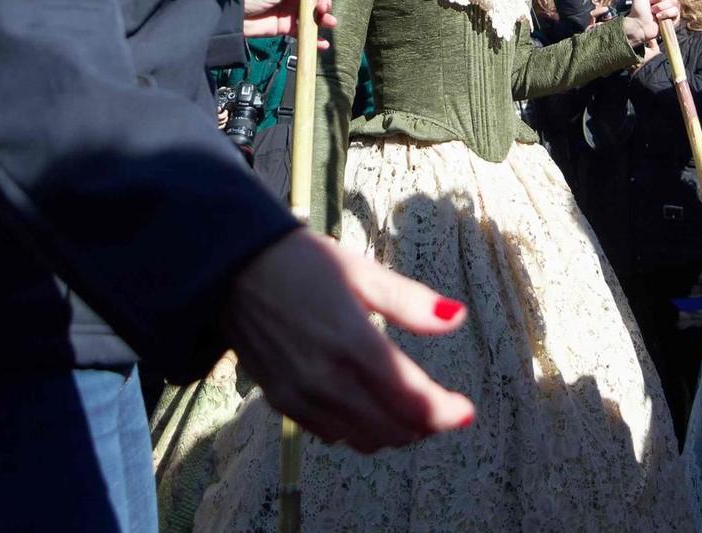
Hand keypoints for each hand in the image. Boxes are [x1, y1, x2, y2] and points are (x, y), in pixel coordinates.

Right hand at [224, 229, 474, 451]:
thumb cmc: (303, 263)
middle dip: (425, 424)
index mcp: (353, 342)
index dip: (445, 412)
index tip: (466, 410)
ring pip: (364, 439)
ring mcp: (301, 396)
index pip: (412, 400)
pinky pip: (331, 435)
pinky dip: (358, 431)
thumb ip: (411, 303)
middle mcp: (326, 378)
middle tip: (442, 409)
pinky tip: (367, 409)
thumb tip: (456, 317)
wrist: (235, 269)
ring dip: (394, 432)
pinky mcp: (281, 402)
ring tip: (410, 412)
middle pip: (392, 428)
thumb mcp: (363, 272)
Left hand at [242, 0, 334, 47]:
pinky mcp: (287, 27)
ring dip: (324, 18)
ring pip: (314, 14)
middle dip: (323, 1)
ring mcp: (291, 11)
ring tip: (329, 23)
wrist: (232, 20)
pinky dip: (314, 39)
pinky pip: (304, 32)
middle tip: (322, 8)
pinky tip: (322, 44)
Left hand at [619, 0, 678, 46]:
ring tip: (653, 12)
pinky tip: (658, 18)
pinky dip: (665, 14)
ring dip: (661, 7)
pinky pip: (675, 11)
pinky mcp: (674, 16)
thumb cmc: (636, 5)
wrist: (638, 25)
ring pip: (674, 1)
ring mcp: (671, 5)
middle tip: (651, 2)